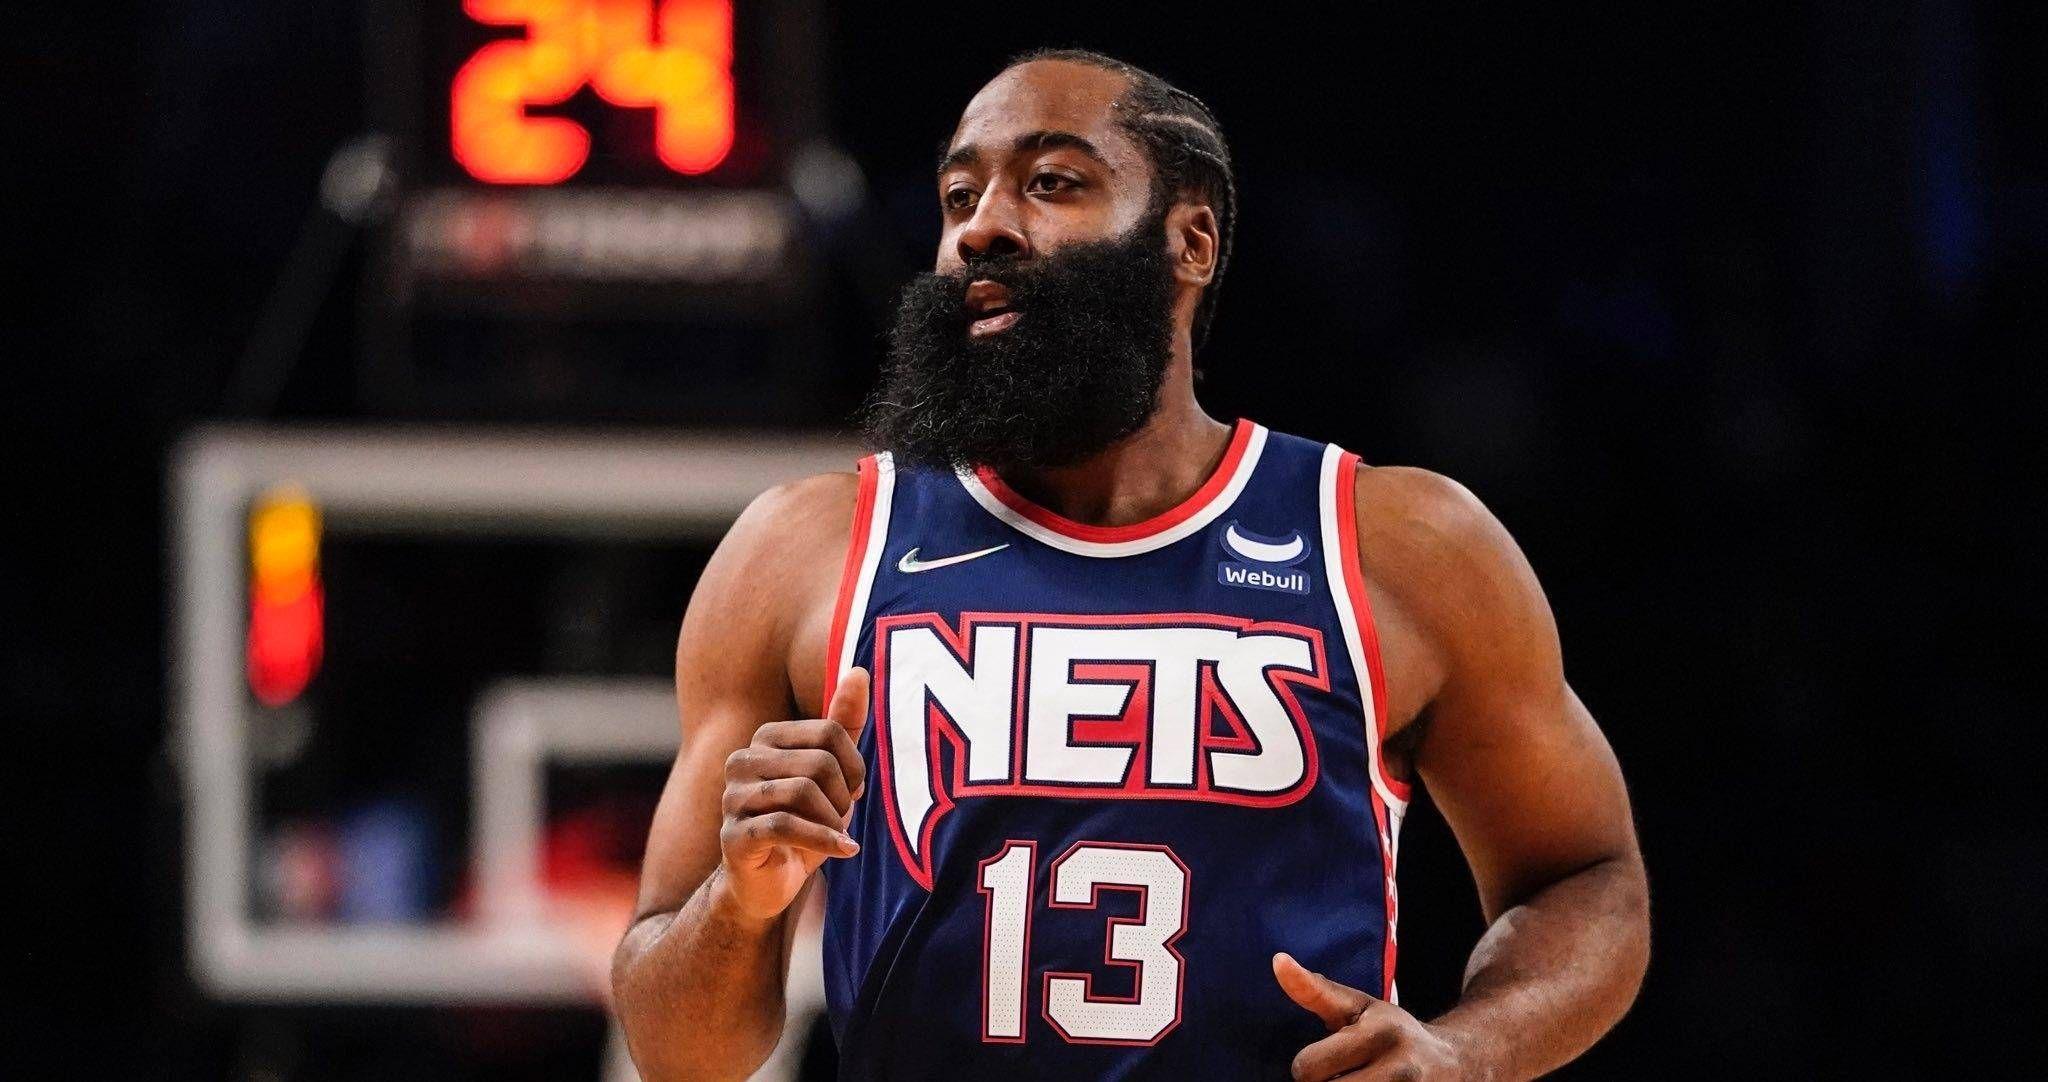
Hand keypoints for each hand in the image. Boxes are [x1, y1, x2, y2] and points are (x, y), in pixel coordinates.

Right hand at [713, 668, 869, 921]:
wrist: (766, 884)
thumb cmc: (803, 824)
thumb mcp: (829, 775)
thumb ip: (843, 725)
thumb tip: (861, 671)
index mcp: (765, 739)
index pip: (830, 733)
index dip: (854, 765)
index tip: (854, 790)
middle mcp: (742, 762)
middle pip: (819, 762)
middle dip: (844, 796)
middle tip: (844, 818)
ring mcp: (733, 799)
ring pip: (803, 792)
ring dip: (834, 821)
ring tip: (838, 836)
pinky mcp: (734, 836)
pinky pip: (787, 826)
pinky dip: (825, 841)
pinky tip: (845, 851)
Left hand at [1274, 952, 1467, 1080]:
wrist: (1456, 1064)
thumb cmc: (1392, 1032)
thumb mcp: (1358, 1006)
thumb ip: (1314, 990)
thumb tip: (1277, 960)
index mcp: (1380, 1034)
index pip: (1307, 1068)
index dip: (1308, 1066)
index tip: (1328, 1059)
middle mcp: (1400, 1071)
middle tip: (1344, 1075)